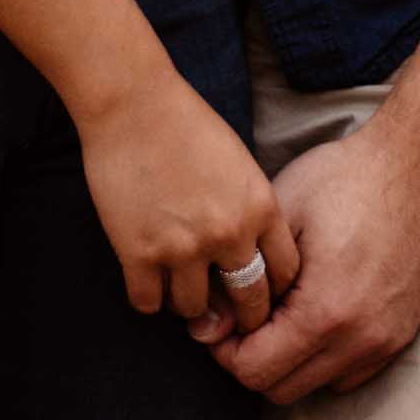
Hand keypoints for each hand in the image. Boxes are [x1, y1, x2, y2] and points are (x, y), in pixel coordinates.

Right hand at [77, 72, 300, 333]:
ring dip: (186, 303)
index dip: (274, 290)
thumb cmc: (186, 123)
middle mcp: (228, 234)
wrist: (133, 102)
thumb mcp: (239, 163)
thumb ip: (250, 209)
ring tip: (177, 285)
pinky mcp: (139, 252)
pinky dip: (148, 297)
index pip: (286, 274)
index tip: (259, 292)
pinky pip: (149, 304)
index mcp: (259, 207)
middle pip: (249, 302)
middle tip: (227, 317)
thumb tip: (249, 256)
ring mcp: (183, 247)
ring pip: (195, 310)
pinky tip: (147, 278)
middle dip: (241, 315)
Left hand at [196, 115, 419, 403]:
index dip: (225, 348)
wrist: (416, 167)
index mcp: (325, 311)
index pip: (253, 371)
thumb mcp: (279, 213)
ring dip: (288, 361)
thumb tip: (207, 328)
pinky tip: (314, 312)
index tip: (221, 316)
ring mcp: (385, 343)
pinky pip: (348, 375)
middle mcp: (359, 340)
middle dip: (252, 358)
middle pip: (281, 389)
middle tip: (245, 314)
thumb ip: (241, 279)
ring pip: (315, 386)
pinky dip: (323, 358)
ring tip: (281, 311)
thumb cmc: (343, 178)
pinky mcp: (400, 336)